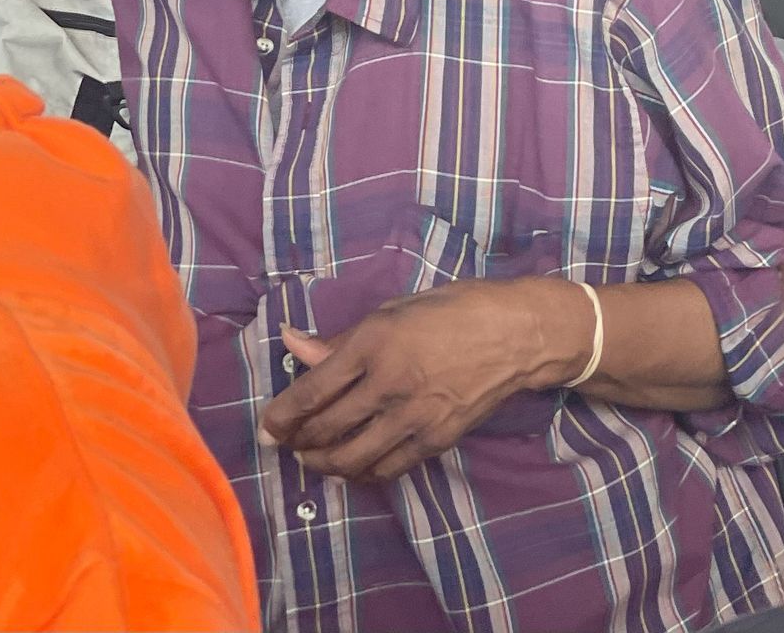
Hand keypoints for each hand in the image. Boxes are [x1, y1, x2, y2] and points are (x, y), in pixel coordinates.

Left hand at [259, 278, 589, 482]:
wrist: (515, 334)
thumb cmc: (452, 310)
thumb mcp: (394, 310)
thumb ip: (341, 339)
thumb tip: (293, 343)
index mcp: (375, 341)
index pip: (313, 389)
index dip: (283, 414)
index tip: (268, 425)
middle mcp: (389, 382)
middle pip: (327, 427)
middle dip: (297, 441)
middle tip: (285, 443)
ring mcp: (414, 416)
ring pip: (351, 457)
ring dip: (323, 463)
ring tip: (311, 459)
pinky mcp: (435, 440)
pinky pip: (386, 469)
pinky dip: (361, 473)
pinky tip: (351, 466)